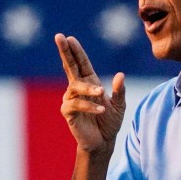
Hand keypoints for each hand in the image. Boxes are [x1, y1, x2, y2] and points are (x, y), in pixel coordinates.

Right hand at [55, 33, 125, 153]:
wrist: (103, 142)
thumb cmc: (110, 122)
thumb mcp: (119, 105)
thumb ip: (119, 91)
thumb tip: (120, 75)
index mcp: (89, 82)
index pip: (81, 62)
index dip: (75, 50)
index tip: (69, 38)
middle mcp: (78, 88)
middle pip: (70, 66)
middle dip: (65, 51)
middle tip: (60, 37)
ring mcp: (71, 99)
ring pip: (75, 87)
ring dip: (89, 89)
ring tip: (101, 93)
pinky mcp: (68, 112)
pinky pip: (75, 105)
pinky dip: (88, 106)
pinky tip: (100, 111)